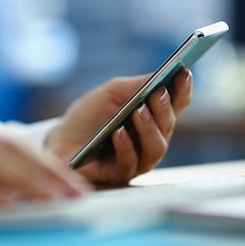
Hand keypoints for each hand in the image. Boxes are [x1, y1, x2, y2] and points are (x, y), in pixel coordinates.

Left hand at [45, 68, 192, 184]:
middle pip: (168, 125)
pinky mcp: (120, 173)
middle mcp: (152, 138)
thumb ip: (136, 85)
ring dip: (149, 128)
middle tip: (159, 93)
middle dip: (164, 108)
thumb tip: (161, 75)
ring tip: (139, 111)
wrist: (61, 139)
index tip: (184, 72)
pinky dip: (125, 146)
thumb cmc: (89, 115)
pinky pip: (129, 162)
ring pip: (156, 147)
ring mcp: (139, 158)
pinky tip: (118, 132)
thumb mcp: (111, 93)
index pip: (176, 103)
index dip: (182, 89)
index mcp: (153, 115)